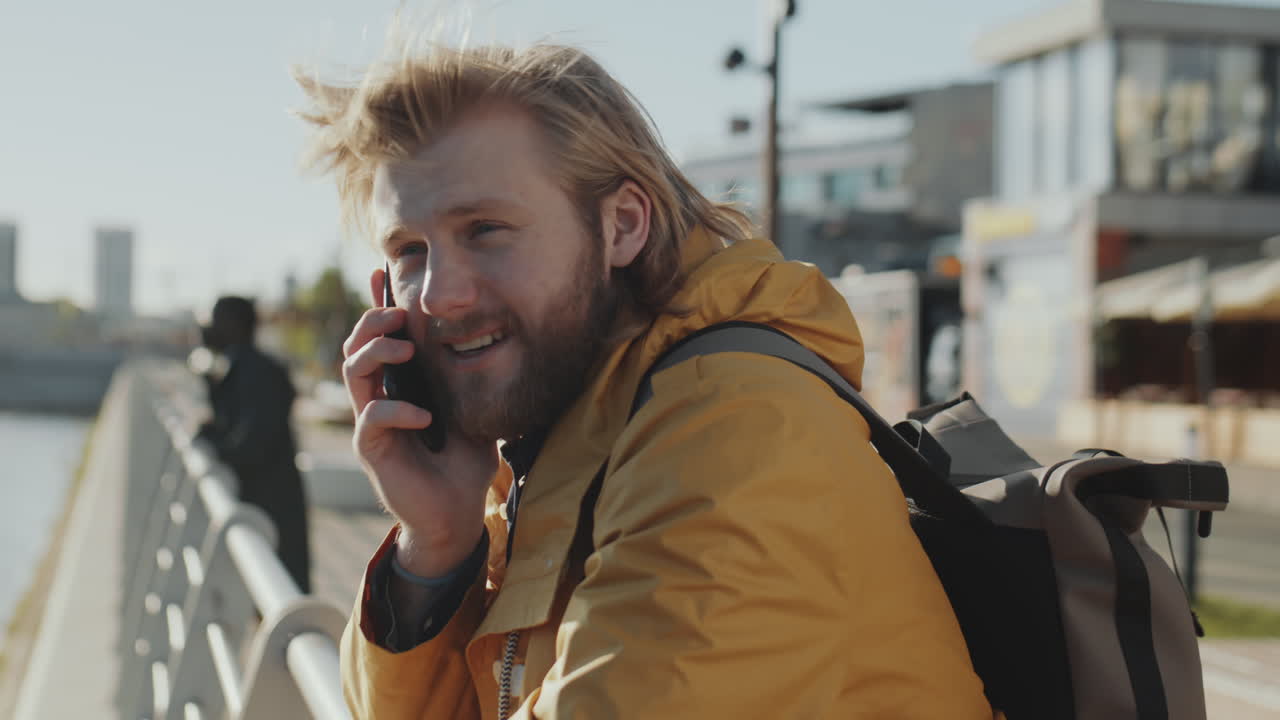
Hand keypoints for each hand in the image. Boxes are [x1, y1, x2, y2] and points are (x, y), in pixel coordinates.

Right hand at [342, 266, 497, 576]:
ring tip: (406, 350)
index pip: (381, 336)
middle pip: (357, 347)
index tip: (382, 271)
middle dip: (372, 322)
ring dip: (377, 354)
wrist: (458, 514)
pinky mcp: (373, 450)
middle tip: (399, 313)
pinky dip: (396, 411)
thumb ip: (471, 377)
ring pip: (353, 373)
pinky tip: (424, 416)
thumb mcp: (474, 408)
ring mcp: (373, 423)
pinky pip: (372, 418)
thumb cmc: (464, 461)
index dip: (377, 303)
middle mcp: (380, 398)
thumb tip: (494, 334)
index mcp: (401, 384)